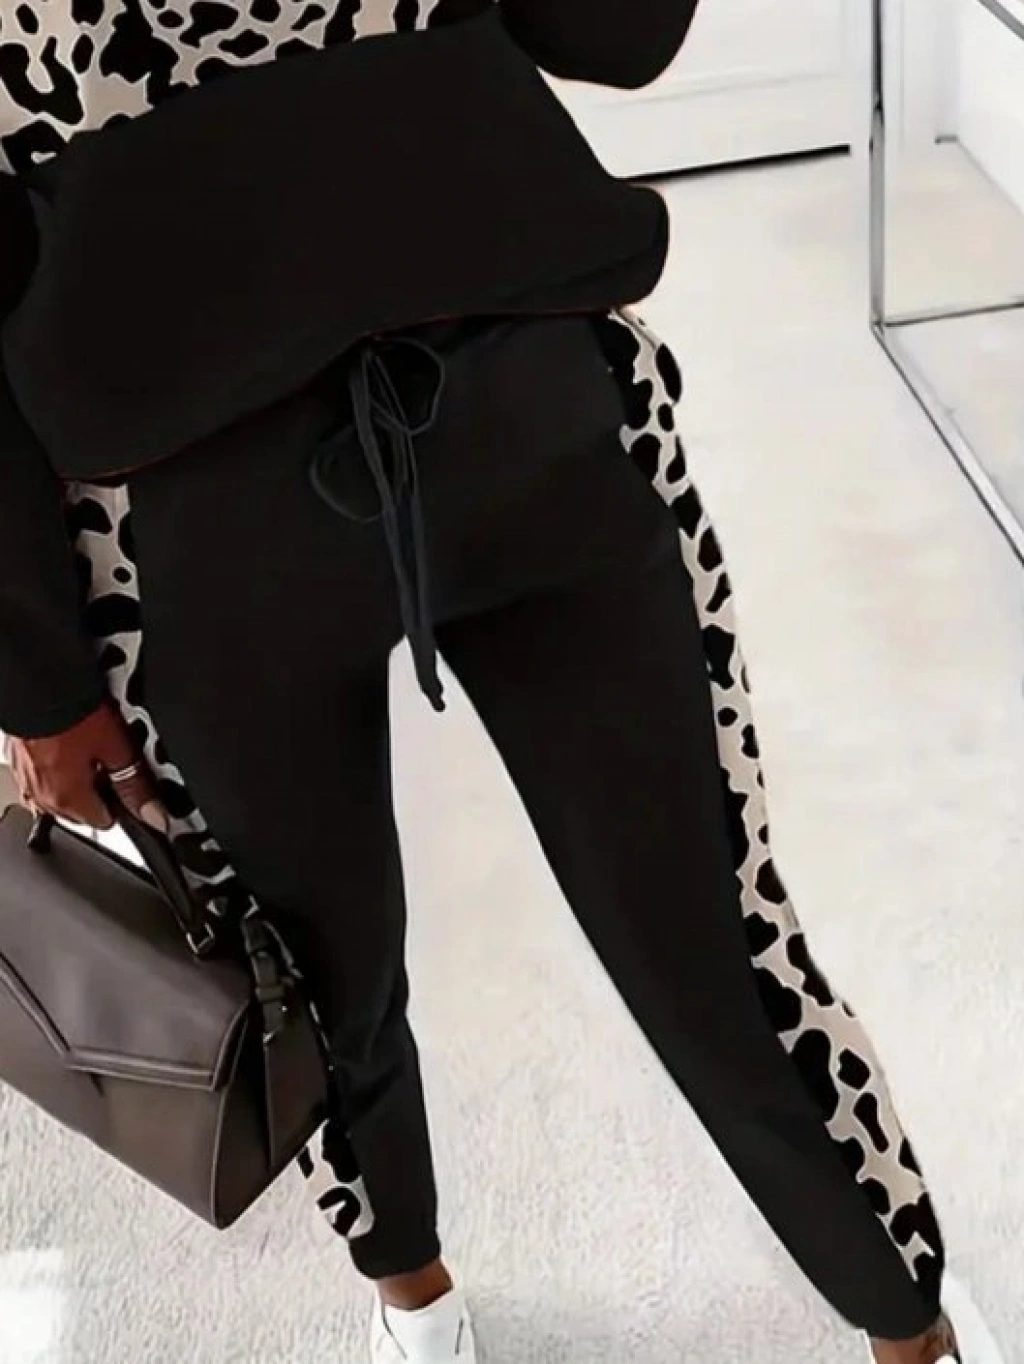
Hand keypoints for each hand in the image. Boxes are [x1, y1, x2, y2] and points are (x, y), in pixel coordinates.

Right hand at [5, 700, 168, 832]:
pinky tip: (68, 738)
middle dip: (100, 788)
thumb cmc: (71, 709)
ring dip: (78, 776)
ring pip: (63, 791)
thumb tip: (155, 816)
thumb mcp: (117, 748)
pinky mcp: (17, 760)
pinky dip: (57, 763)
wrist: (36, 680)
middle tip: (110, 754)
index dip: (123, 801)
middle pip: (83, 809)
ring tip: (89, 742)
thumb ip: (136, 786)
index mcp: (69, 800)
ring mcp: (27, 779)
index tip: (129, 779)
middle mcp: (43, 797)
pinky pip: (44, 773)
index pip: (106, 821)